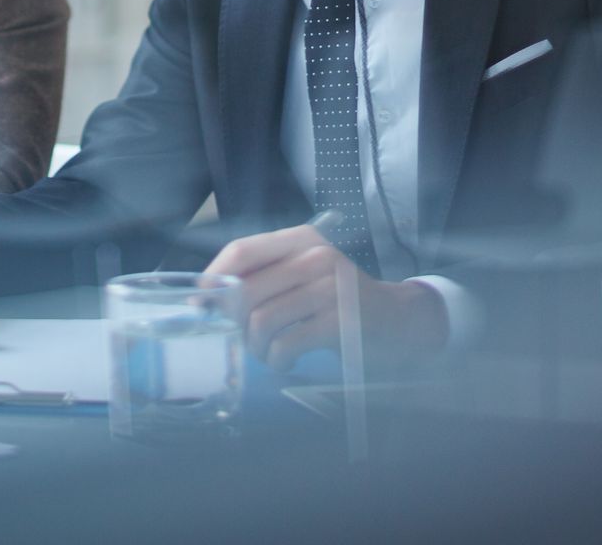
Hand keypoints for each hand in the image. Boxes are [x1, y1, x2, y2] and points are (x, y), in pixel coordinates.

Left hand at [206, 224, 449, 372]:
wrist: (399, 321)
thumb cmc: (341, 302)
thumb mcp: (307, 275)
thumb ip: (268, 276)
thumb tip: (210, 296)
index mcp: (302, 240)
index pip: (241, 250)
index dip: (214, 278)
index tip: (202, 302)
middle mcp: (316, 257)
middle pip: (246, 290)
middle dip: (234, 323)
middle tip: (242, 338)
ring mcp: (330, 289)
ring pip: (261, 320)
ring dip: (256, 347)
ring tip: (268, 354)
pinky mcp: (339, 322)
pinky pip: (285, 344)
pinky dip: (277, 359)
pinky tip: (285, 361)